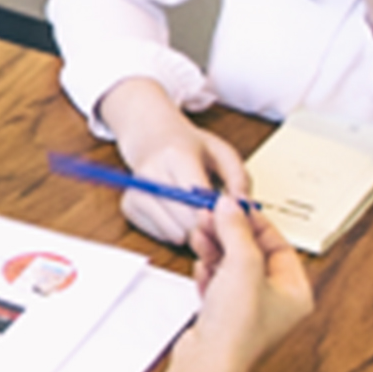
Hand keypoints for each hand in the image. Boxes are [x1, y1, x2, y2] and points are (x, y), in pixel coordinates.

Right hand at [95, 80, 252, 245]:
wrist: (150, 136)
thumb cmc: (188, 146)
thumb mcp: (222, 151)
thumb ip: (239, 178)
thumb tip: (244, 207)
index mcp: (176, 154)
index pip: (196, 195)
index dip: (215, 214)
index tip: (227, 220)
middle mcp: (151, 172)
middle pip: (184, 219)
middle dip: (208, 229)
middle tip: (221, 228)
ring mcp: (136, 190)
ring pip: (172, 232)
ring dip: (194, 234)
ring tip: (203, 222)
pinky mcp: (128, 206)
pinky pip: (160, 235)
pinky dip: (176, 234)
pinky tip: (183, 220)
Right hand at [179, 196, 314, 371]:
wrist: (207, 364)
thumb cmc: (236, 330)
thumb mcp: (242, 265)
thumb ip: (236, 230)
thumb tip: (231, 207)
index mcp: (295, 292)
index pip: (279, 245)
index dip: (256, 222)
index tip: (236, 206)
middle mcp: (276, 302)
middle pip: (254, 254)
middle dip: (230, 233)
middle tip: (212, 216)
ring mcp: (249, 310)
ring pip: (233, 267)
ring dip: (216, 247)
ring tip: (200, 234)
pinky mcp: (225, 317)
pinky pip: (218, 284)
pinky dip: (209, 270)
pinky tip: (200, 263)